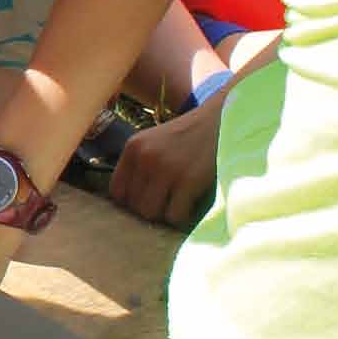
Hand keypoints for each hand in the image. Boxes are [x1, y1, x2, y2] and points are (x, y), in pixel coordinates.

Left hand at [109, 94, 226, 227]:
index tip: (146, 200)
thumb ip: (138, 165)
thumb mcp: (154, 141)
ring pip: (151, 213)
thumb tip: (127, 203)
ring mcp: (166, 169)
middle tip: (166, 202)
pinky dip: (182, 217)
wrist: (221, 121)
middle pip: (134, 205)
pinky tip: (189, 205)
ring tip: (176, 204)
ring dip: (165, 214)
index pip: (116, 191)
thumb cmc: (187, 136)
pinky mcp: (188, 181)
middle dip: (150, 208)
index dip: (130, 201)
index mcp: (133, 147)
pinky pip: (174, 216)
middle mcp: (145, 157)